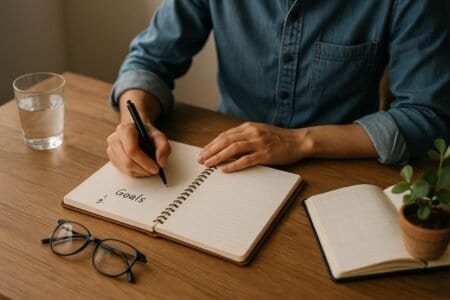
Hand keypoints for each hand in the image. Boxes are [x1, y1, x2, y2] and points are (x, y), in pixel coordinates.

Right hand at [106, 121, 170, 176]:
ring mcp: (111, 149)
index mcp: (125, 130)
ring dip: (140, 172)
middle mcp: (114, 139)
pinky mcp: (112, 158)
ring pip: (125, 168)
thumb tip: (161, 163)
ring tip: (150, 168)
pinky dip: (136, 172)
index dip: (145, 162)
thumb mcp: (159, 136)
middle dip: (143, 169)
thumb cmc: (147, 134)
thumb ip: (164, 147)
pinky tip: (142, 167)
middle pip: (127, 161)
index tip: (156, 168)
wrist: (137, 131)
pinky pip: (123, 171)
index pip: (132, 150)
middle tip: (155, 171)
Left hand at [197, 122, 312, 171]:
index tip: (203, 152)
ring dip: (218, 156)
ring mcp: (259, 143)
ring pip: (233, 149)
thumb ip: (245, 136)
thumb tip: (227, 145)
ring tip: (209, 164)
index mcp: (249, 127)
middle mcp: (252, 133)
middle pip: (225, 141)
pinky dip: (233, 165)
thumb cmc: (279, 138)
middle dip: (210, 150)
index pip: (225, 135)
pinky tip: (225, 169)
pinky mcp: (266, 154)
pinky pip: (246, 160)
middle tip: (201, 159)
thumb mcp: (259, 132)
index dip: (212, 144)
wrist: (299, 140)